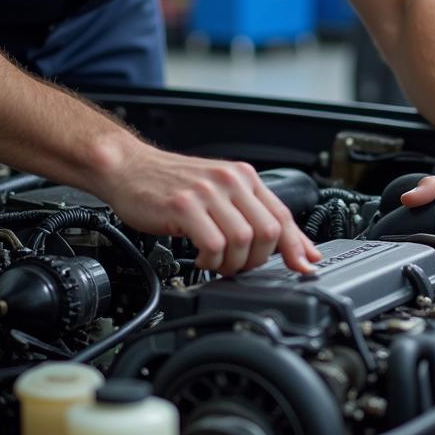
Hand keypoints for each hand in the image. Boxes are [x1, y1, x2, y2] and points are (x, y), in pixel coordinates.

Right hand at [104, 147, 321, 275]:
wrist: (128, 167)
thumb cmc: (171, 183)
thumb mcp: (218, 191)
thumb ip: (249, 213)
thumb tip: (284, 245)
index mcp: (244, 177)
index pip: (282, 214)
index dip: (297, 245)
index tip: (305, 266)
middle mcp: (230, 181)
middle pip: (268, 231)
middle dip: (259, 260)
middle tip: (240, 266)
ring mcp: (208, 193)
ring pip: (244, 241)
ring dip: (233, 264)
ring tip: (218, 263)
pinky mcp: (184, 206)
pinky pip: (214, 245)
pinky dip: (211, 261)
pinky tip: (201, 258)